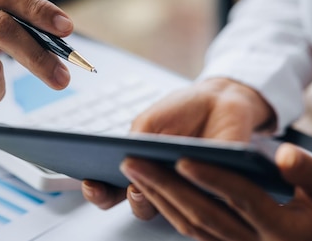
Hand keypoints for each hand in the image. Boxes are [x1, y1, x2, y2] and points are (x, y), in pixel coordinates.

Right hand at [82, 78, 275, 211]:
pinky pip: (202, 200)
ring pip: (168, 211)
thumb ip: (135, 143)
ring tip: (151, 179)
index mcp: (140, 168)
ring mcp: (187, 190)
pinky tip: (184, 168)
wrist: (220, 99)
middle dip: (126, 198)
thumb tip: (128, 167)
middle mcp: (161, 184)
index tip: (91, 181)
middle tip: (125, 182)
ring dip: (156, 197)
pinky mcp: (215, 190)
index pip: (111, 190)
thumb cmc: (182, 111)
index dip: (97, 191)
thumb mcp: (149, 123)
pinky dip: (191, 186)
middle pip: (137, 205)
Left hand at [119, 143, 311, 240]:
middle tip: (134, 161)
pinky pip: (196, 232)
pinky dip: (171, 211)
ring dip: (160, 198)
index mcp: (284, 229)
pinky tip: (152, 190)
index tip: (181, 156)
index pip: (239, 198)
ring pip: (193, 226)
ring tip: (135, 172)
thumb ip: (309, 169)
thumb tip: (283, 157)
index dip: (209, 175)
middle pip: (203, 213)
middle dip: (165, 186)